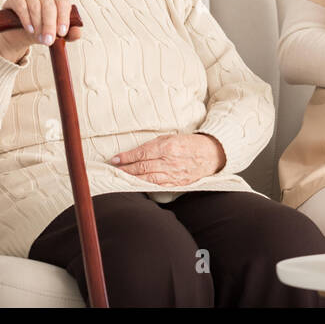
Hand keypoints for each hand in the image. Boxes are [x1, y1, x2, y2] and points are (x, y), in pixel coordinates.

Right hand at [0, 0, 82, 63]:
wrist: (18, 33)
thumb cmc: (41, 30)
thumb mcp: (54, 34)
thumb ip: (68, 34)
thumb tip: (78, 33)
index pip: (63, 3)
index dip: (63, 17)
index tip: (62, 33)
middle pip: (49, 5)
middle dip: (50, 25)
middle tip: (48, 40)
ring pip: (35, 6)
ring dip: (38, 24)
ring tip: (38, 37)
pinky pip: (21, 6)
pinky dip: (26, 19)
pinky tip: (29, 29)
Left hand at [109, 133, 224, 185]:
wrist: (211, 154)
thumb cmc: (190, 143)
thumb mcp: (172, 137)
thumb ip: (154, 145)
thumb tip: (136, 153)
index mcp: (168, 147)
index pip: (141, 153)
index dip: (126, 157)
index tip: (114, 159)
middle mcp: (169, 162)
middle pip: (142, 167)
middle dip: (125, 169)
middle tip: (113, 169)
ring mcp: (173, 175)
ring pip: (148, 179)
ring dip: (132, 179)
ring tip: (121, 178)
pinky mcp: (177, 184)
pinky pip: (158, 186)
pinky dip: (145, 186)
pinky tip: (136, 185)